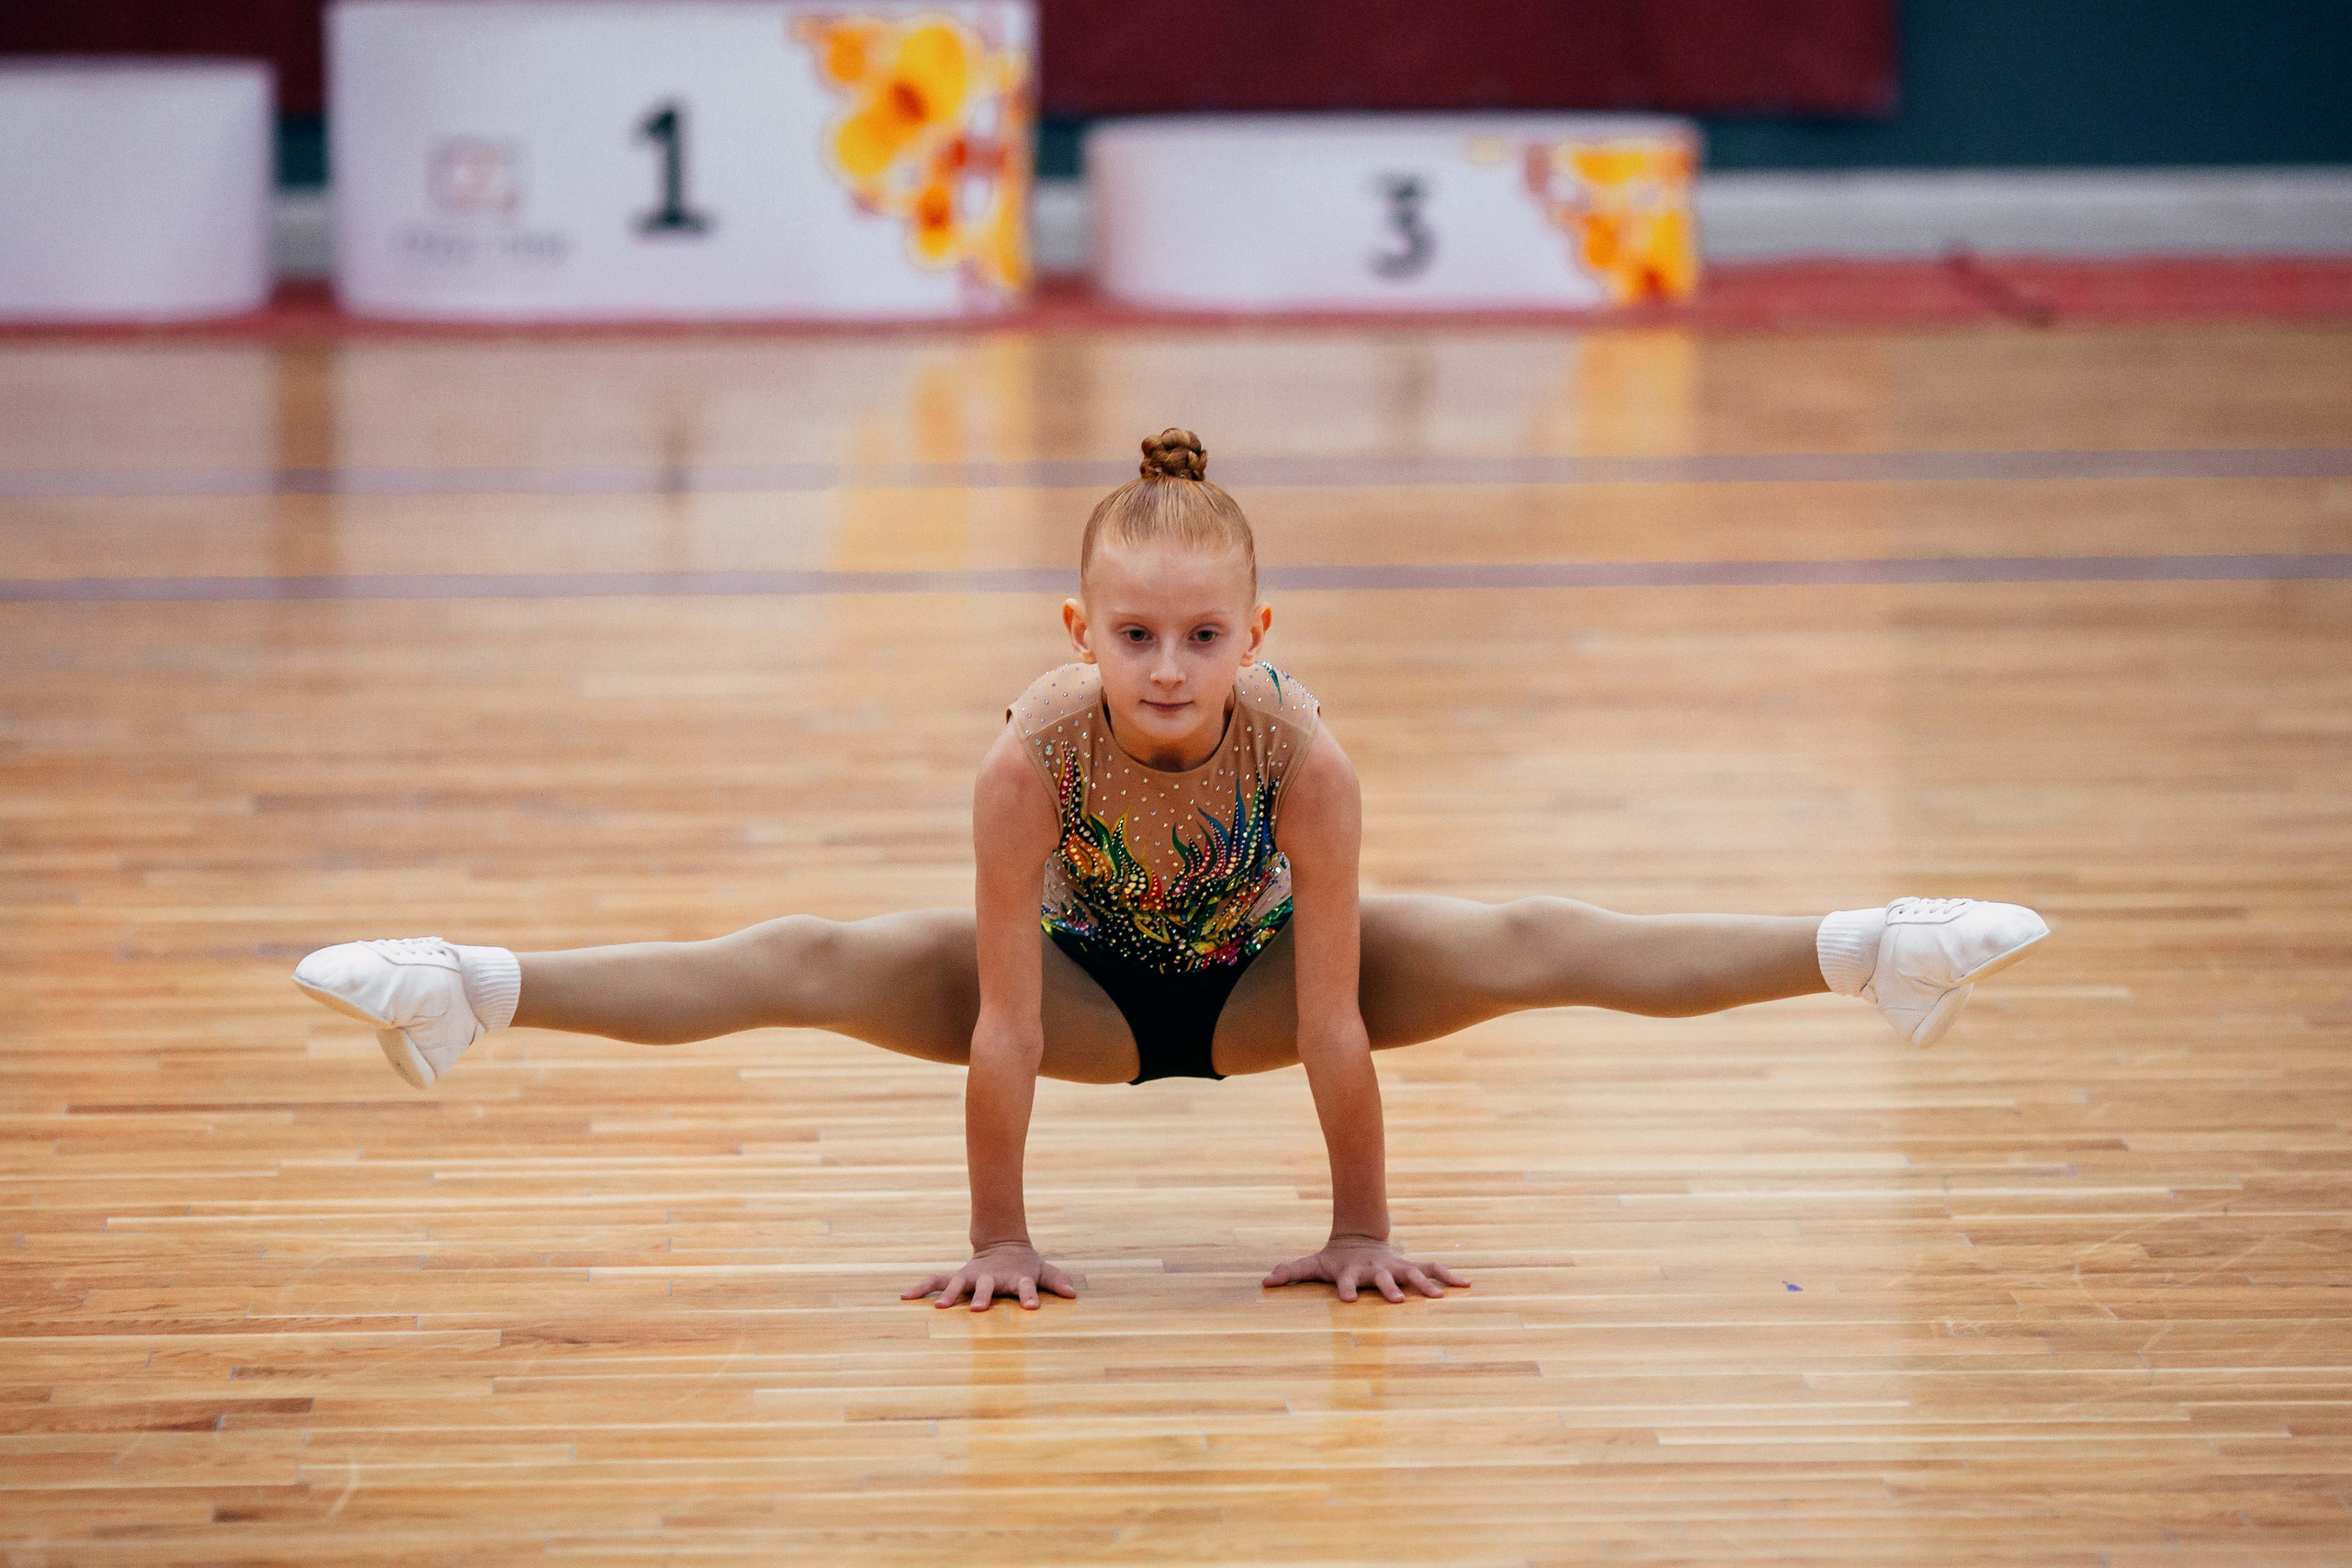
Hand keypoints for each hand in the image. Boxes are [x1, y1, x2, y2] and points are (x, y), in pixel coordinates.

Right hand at [903, 1240, 1076, 1312]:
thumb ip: (1057, 1280)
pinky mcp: (957, 1277)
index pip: (1025, 1287)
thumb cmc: (1025, 1265)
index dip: (1029, 1296)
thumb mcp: (1042, 1271)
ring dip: (949, 1295)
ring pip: (958, 1284)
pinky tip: (904, 1296)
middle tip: (980, 1310)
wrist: (1003, 1244)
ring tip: (938, 1308)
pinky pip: (936, 1281)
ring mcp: (972, 1277)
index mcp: (1015, 1277)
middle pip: (987, 1287)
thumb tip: (1073, 1294)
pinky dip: (921, 1287)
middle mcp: (991, 1277)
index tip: (1031, 1308)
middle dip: (983, 1298)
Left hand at [1263, 1234, 1468, 1302]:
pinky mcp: (1410, 1266)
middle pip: (1384, 1279)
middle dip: (1391, 1289)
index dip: (1345, 1290)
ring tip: (1441, 1296)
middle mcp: (1376, 1269)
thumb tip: (1265, 1281)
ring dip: (1426, 1284)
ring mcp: (1395, 1267)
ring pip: (1413, 1273)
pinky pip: (1433, 1269)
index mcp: (1351, 1271)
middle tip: (1398, 1301)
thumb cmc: (1334, 1259)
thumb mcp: (1312, 1265)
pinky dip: (1449, 1276)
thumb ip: (1291, 1271)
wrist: (1358, 1237)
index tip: (1348, 1301)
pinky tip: (1468, 1284)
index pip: (1346, 1281)